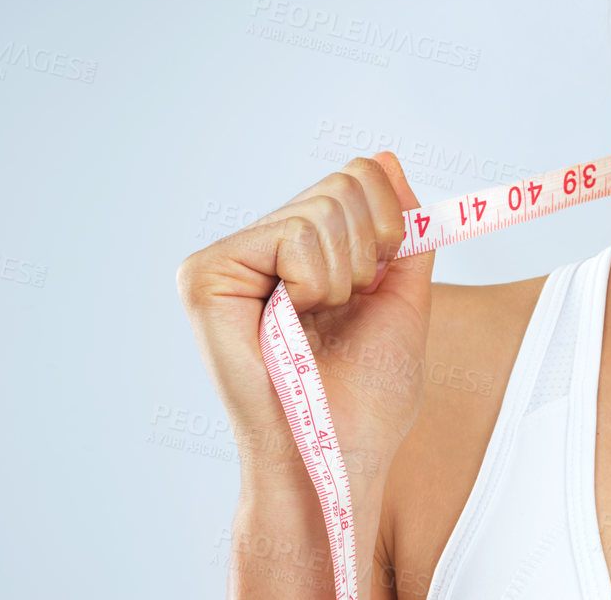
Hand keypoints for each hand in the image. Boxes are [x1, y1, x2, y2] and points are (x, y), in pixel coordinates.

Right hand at [175, 152, 434, 492]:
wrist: (342, 449)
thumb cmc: (369, 391)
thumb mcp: (404, 293)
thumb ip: (401, 228)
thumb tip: (384, 160)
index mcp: (300, 249)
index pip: (359, 174)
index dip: (391, 221)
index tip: (378, 278)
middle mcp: (257, 246)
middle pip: (345, 181)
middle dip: (371, 250)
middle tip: (344, 308)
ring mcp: (227, 259)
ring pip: (324, 208)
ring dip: (345, 276)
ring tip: (317, 323)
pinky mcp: (206, 276)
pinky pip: (294, 234)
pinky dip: (317, 282)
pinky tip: (293, 321)